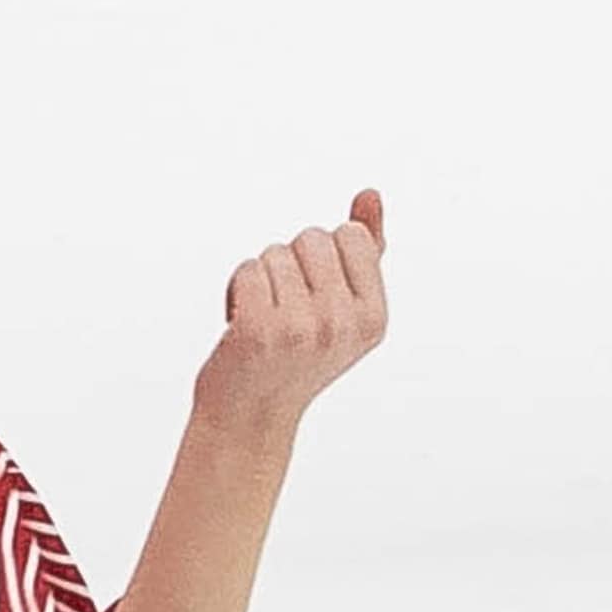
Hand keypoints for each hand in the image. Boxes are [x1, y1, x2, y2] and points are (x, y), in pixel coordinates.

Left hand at [189, 193, 389, 462]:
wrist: (249, 416)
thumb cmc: (295, 355)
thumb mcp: (343, 307)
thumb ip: (365, 250)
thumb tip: (371, 194)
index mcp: (374, 317)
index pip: (351, 234)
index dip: (323, 258)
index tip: (316, 300)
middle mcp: (344, 323)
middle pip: (311, 237)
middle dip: (291, 264)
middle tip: (286, 313)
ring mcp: (302, 327)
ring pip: (274, 253)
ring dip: (261, 279)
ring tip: (264, 321)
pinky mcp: (259, 329)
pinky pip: (247, 270)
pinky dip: (236, 290)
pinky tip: (240, 325)